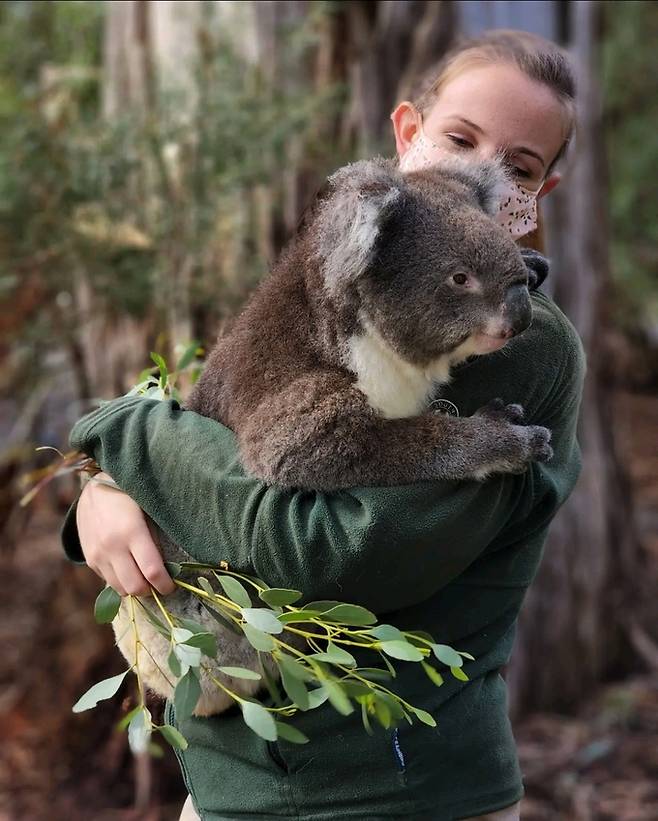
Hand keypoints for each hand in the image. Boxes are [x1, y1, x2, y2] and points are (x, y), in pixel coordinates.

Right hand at [76, 472, 175, 596]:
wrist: (94, 488)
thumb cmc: (130, 496)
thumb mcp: (148, 512)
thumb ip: (155, 540)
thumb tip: (166, 568)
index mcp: (132, 532)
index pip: (152, 571)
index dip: (165, 584)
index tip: (172, 586)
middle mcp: (112, 547)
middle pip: (135, 587)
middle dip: (151, 590)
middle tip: (160, 584)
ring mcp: (97, 554)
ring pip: (120, 589)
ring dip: (135, 588)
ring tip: (145, 577)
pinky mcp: (89, 559)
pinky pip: (108, 580)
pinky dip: (121, 580)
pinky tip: (129, 567)